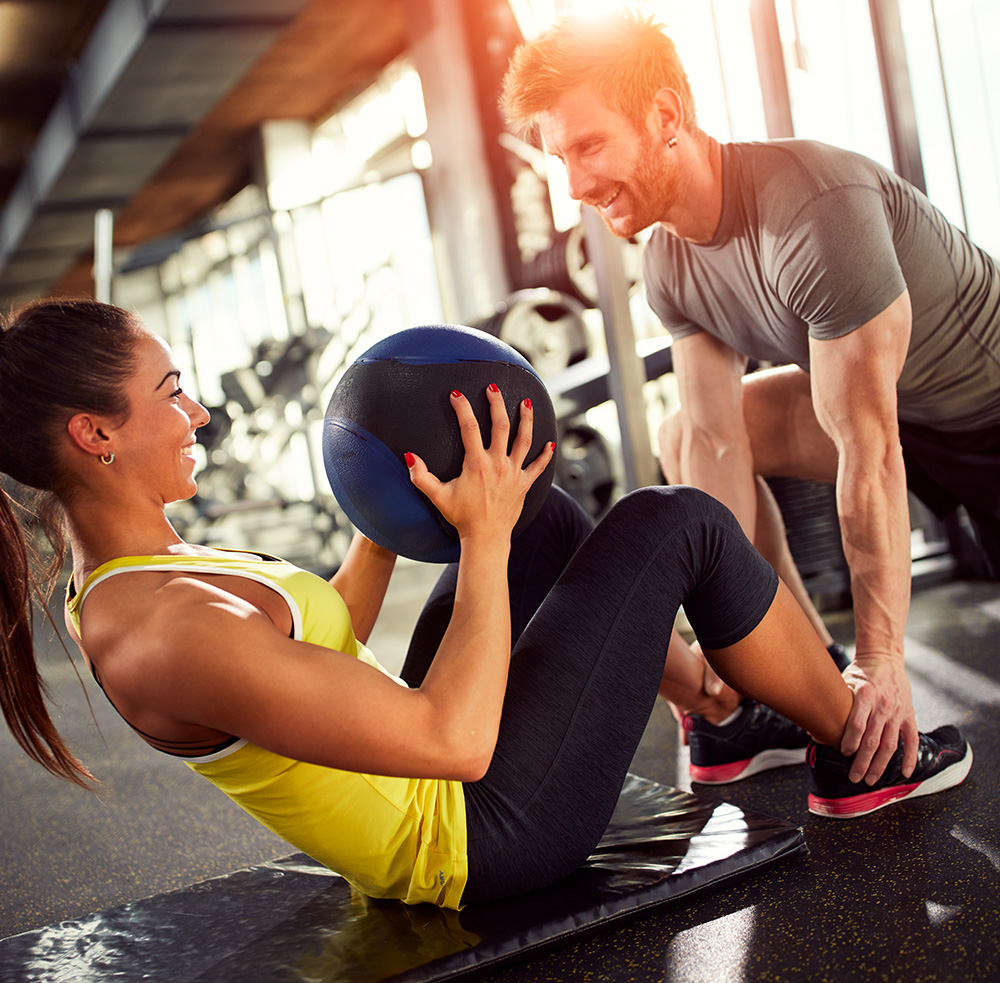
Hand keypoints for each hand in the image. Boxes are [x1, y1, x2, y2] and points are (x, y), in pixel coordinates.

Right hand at [405, 385, 553, 543]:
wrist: (486, 538)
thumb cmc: (462, 517)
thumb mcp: (438, 496)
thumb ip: (421, 476)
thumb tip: (409, 457)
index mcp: (477, 464)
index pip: (469, 428)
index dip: (463, 408)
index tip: (457, 394)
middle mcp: (498, 464)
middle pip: (501, 425)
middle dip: (497, 403)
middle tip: (492, 388)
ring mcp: (514, 473)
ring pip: (524, 439)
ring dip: (526, 419)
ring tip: (527, 403)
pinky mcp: (524, 484)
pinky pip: (539, 467)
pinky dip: (546, 455)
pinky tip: (550, 443)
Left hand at [839, 653, 917, 783]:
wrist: (884, 658)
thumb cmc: (859, 673)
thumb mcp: (843, 681)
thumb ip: (836, 703)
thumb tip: (814, 725)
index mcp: (865, 695)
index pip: (858, 725)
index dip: (850, 742)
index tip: (842, 753)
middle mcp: (883, 706)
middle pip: (873, 740)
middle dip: (863, 762)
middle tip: (854, 778)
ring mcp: (898, 712)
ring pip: (890, 745)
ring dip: (880, 765)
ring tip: (871, 780)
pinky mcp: (908, 715)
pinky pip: (911, 740)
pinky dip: (909, 758)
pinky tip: (904, 773)